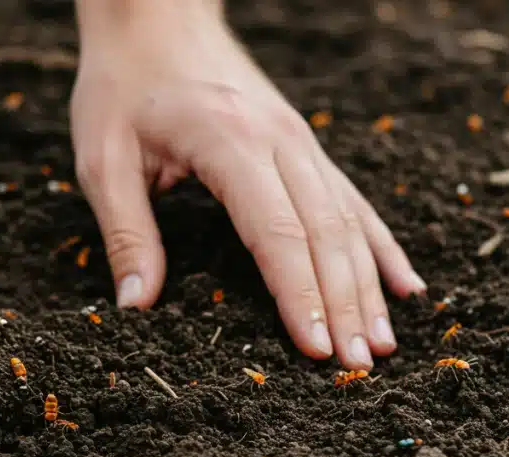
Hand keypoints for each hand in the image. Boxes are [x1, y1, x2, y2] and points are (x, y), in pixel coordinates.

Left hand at [70, 3, 425, 369]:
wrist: (156, 17)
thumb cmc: (122, 86)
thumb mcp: (102, 159)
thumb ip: (125, 234)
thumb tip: (135, 307)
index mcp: (228, 141)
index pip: (276, 230)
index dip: (298, 293)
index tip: (315, 348)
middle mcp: (278, 140)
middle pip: (324, 232)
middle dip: (344, 304)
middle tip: (357, 369)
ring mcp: (300, 140)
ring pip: (347, 219)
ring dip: (368, 284)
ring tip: (382, 345)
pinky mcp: (304, 144)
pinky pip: (353, 199)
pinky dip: (380, 244)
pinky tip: (406, 285)